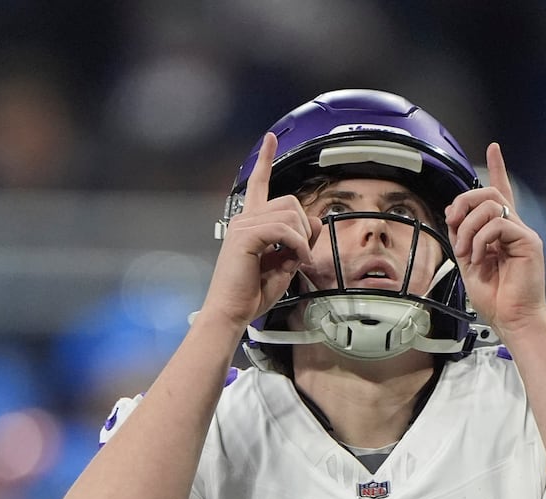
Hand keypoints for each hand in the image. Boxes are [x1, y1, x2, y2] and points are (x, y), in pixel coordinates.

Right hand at [199, 131, 314, 326]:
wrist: (231, 311)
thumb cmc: (251, 293)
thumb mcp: (284, 264)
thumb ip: (298, 242)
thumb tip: (313, 225)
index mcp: (251, 223)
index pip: (259, 184)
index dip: (265, 159)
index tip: (271, 139)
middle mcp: (245, 219)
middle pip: (290, 201)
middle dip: (304, 227)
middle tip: (300, 253)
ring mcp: (244, 225)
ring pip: (290, 214)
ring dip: (302, 240)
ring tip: (295, 261)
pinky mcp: (246, 236)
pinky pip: (284, 230)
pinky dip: (297, 247)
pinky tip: (295, 261)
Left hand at [445, 143, 545, 337]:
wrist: (511, 319)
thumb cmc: (495, 298)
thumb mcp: (468, 262)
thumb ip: (462, 236)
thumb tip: (454, 213)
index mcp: (501, 232)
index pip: (501, 193)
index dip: (497, 168)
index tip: (494, 148)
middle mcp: (515, 227)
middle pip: (488, 193)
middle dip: (463, 203)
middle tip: (454, 223)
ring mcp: (523, 233)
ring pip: (490, 206)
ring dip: (468, 228)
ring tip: (468, 253)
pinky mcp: (528, 242)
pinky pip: (497, 225)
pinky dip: (481, 240)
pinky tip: (481, 258)